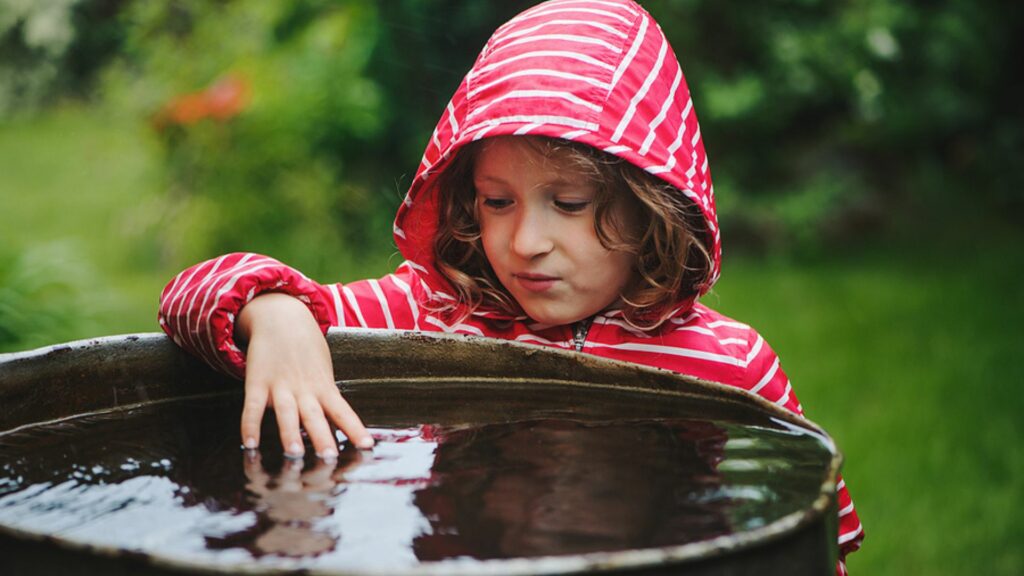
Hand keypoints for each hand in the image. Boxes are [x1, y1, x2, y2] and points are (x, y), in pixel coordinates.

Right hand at [236, 292, 373, 457]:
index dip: (355, 429)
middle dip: (322, 437)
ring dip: (290, 434)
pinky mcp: (257, 382)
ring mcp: (280, 385)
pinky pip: (253, 407)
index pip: (343, 411)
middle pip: (315, 416)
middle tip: (329, 457)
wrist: (281, 316)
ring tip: (295, 454)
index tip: (367, 446)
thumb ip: (326, 398)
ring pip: (287, 413)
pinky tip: (249, 444)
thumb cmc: (306, 350)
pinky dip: (250, 425)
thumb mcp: (323, 371)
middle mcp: (304, 389)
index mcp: (323, 387)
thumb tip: (338, 427)